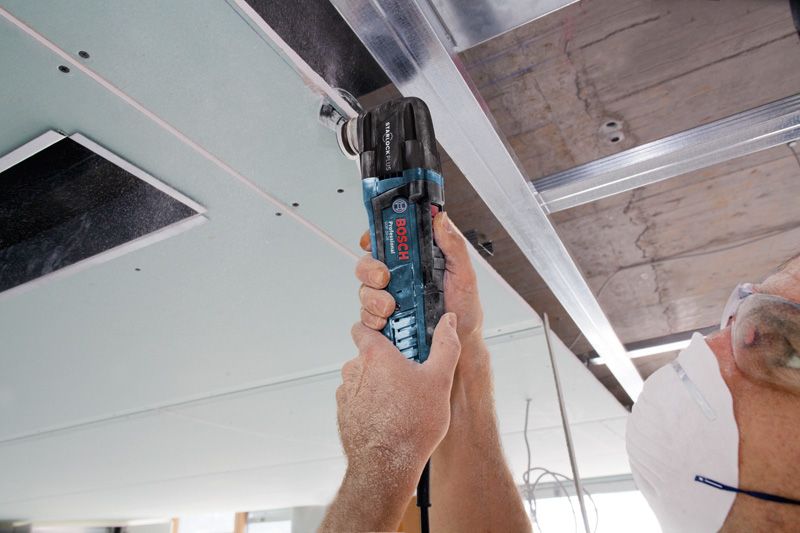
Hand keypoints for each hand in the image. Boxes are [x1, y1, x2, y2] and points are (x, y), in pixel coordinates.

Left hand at [336, 314, 460, 481]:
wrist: (386, 467)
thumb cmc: (411, 426)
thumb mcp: (439, 380)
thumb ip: (445, 345)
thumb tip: (448, 322)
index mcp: (374, 355)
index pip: (364, 327)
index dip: (379, 329)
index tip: (396, 337)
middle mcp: (354, 370)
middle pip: (367, 354)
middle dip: (386, 362)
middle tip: (409, 375)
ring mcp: (346, 393)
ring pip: (362, 378)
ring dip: (378, 384)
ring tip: (402, 400)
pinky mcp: (344, 414)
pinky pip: (357, 400)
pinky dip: (370, 403)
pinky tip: (390, 416)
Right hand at [356, 212, 483, 343]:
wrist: (461, 343)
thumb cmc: (464, 309)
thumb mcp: (465, 275)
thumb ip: (453, 246)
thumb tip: (440, 219)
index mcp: (417, 259)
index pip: (389, 240)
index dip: (376, 236)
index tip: (371, 240)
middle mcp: (400, 276)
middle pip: (369, 263)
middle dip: (370, 269)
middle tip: (384, 278)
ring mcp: (390, 297)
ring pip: (365, 289)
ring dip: (373, 297)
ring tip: (391, 307)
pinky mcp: (384, 318)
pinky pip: (366, 315)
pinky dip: (372, 318)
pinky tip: (385, 322)